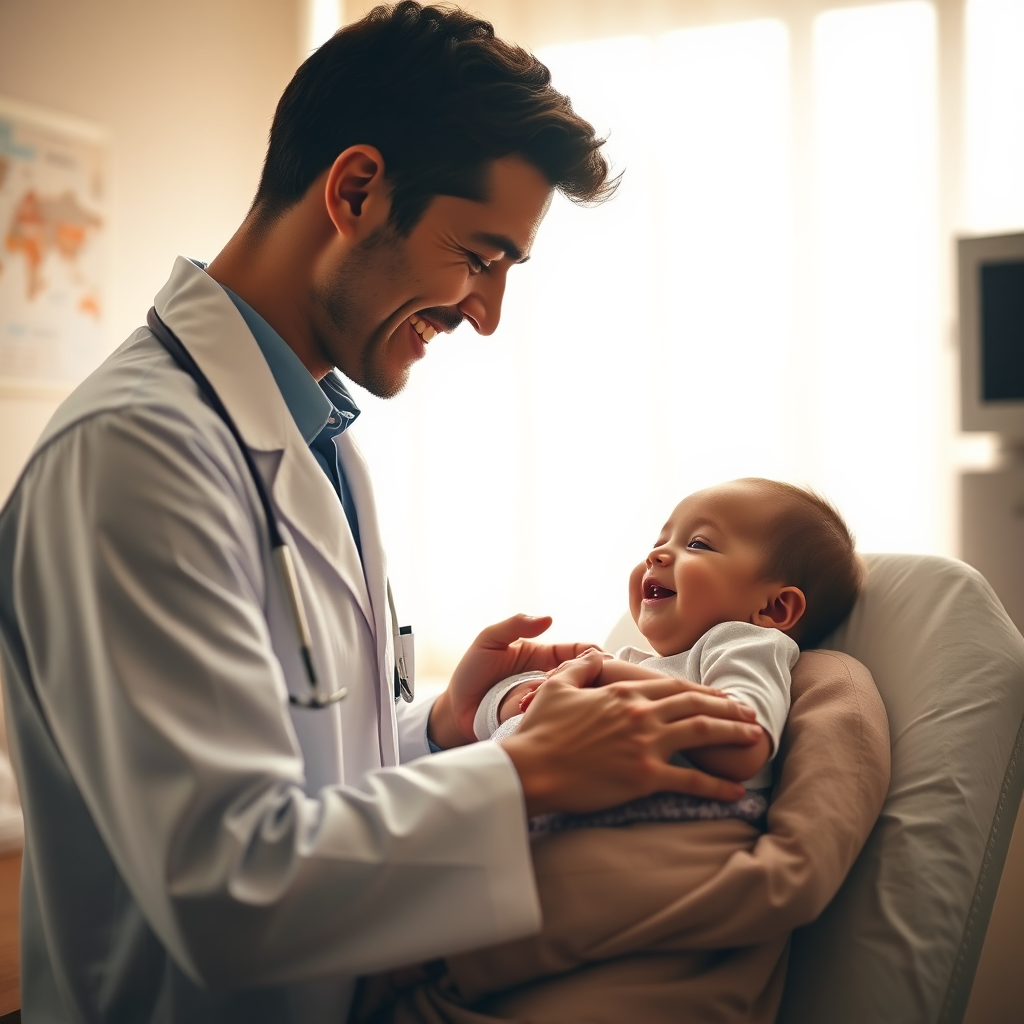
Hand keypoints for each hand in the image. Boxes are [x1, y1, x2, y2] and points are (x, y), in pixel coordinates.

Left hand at [427, 614, 598, 748]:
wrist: (455, 711)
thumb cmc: (471, 673)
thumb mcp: (489, 641)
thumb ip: (515, 625)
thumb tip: (548, 619)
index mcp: (544, 657)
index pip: (580, 652)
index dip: (594, 654)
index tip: (599, 659)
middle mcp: (550, 680)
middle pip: (584, 678)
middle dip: (588, 677)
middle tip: (580, 680)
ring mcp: (547, 704)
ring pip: (574, 700)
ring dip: (574, 697)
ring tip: (559, 697)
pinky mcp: (541, 724)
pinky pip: (557, 720)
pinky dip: (561, 717)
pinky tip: (556, 716)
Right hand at [499, 652, 763, 815]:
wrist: (531, 767)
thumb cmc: (540, 730)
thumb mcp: (557, 687)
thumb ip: (580, 667)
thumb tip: (594, 652)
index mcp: (623, 692)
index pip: (674, 687)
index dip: (703, 692)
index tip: (722, 696)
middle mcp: (641, 713)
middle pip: (696, 706)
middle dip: (727, 709)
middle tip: (751, 715)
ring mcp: (646, 745)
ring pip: (701, 733)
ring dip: (732, 734)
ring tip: (754, 738)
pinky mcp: (644, 778)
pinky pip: (690, 781)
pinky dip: (717, 786)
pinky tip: (737, 791)